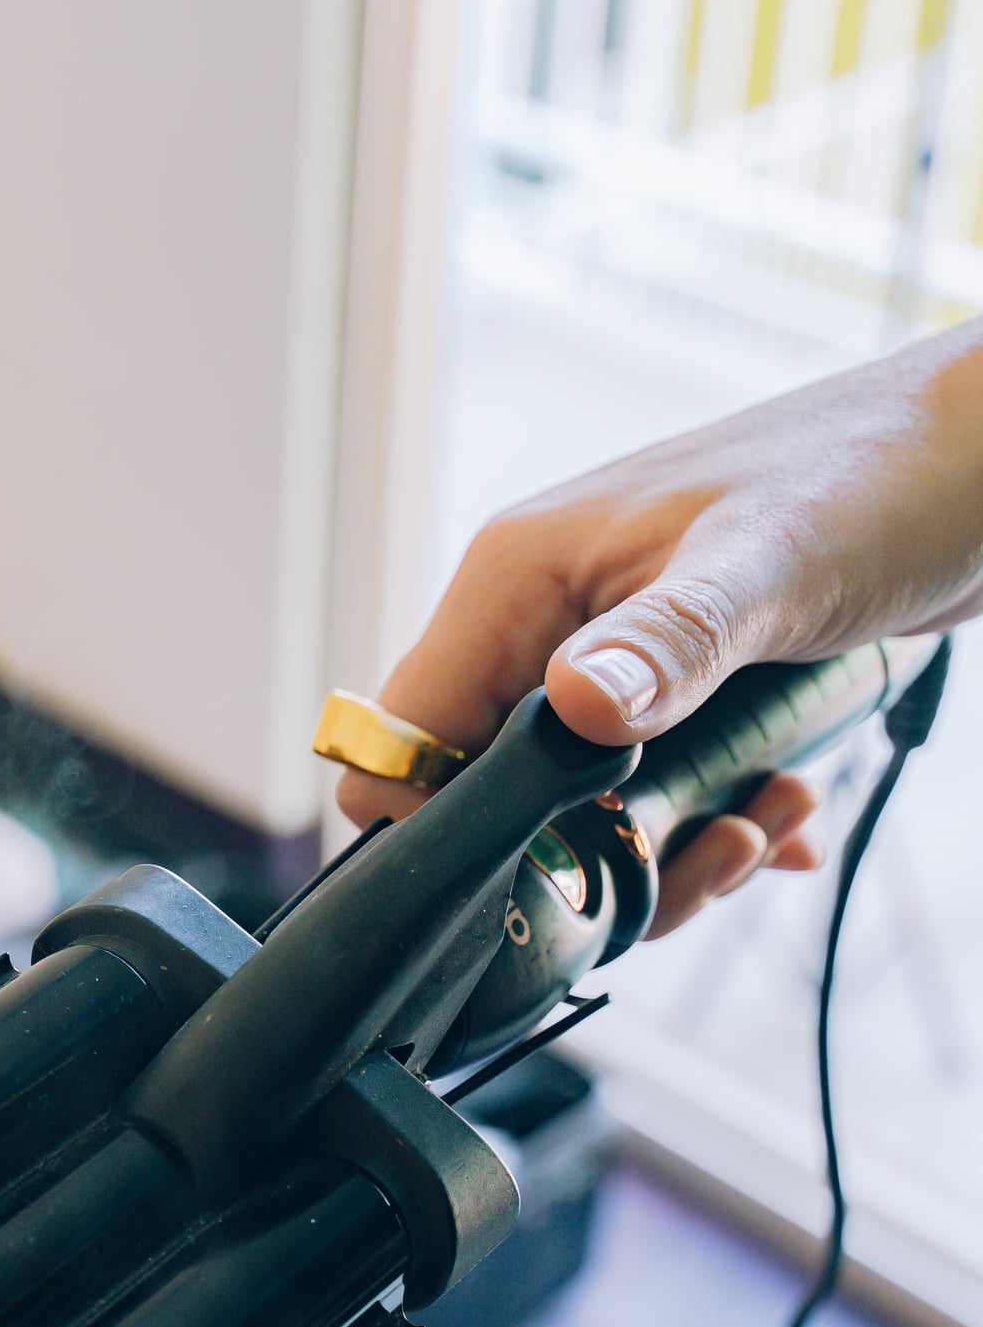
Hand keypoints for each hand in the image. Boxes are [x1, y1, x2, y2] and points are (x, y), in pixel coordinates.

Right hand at [340, 317, 982, 931]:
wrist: (977, 458)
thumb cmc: (874, 477)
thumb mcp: (769, 569)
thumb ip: (665, 645)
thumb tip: (574, 712)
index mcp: (516, 579)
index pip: (401, 734)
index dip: (441, 824)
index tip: (547, 868)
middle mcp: (542, 621)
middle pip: (484, 796)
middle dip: (584, 857)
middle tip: (707, 854)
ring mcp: (603, 657)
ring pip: (570, 811)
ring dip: (670, 846)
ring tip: (767, 825)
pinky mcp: (670, 689)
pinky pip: (644, 792)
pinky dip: (710, 825)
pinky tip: (785, 809)